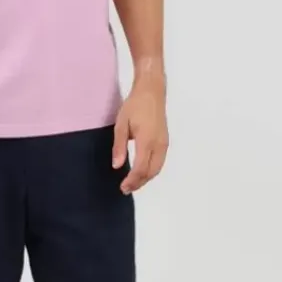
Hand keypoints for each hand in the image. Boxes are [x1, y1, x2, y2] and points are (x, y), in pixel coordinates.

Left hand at [112, 78, 168, 192]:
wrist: (151, 92)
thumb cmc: (134, 106)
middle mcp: (158, 145)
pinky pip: (159, 162)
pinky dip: (151, 171)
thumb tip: (117, 166)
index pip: (140, 168)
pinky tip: (141, 171)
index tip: (122, 187)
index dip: (132, 180)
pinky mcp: (165, 141)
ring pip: (157, 168)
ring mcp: (164, 144)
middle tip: (126, 189)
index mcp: (146, 141)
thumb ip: (119, 146)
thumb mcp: (121, 124)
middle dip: (139, 183)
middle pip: (151, 172)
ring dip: (146, 178)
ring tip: (133, 183)